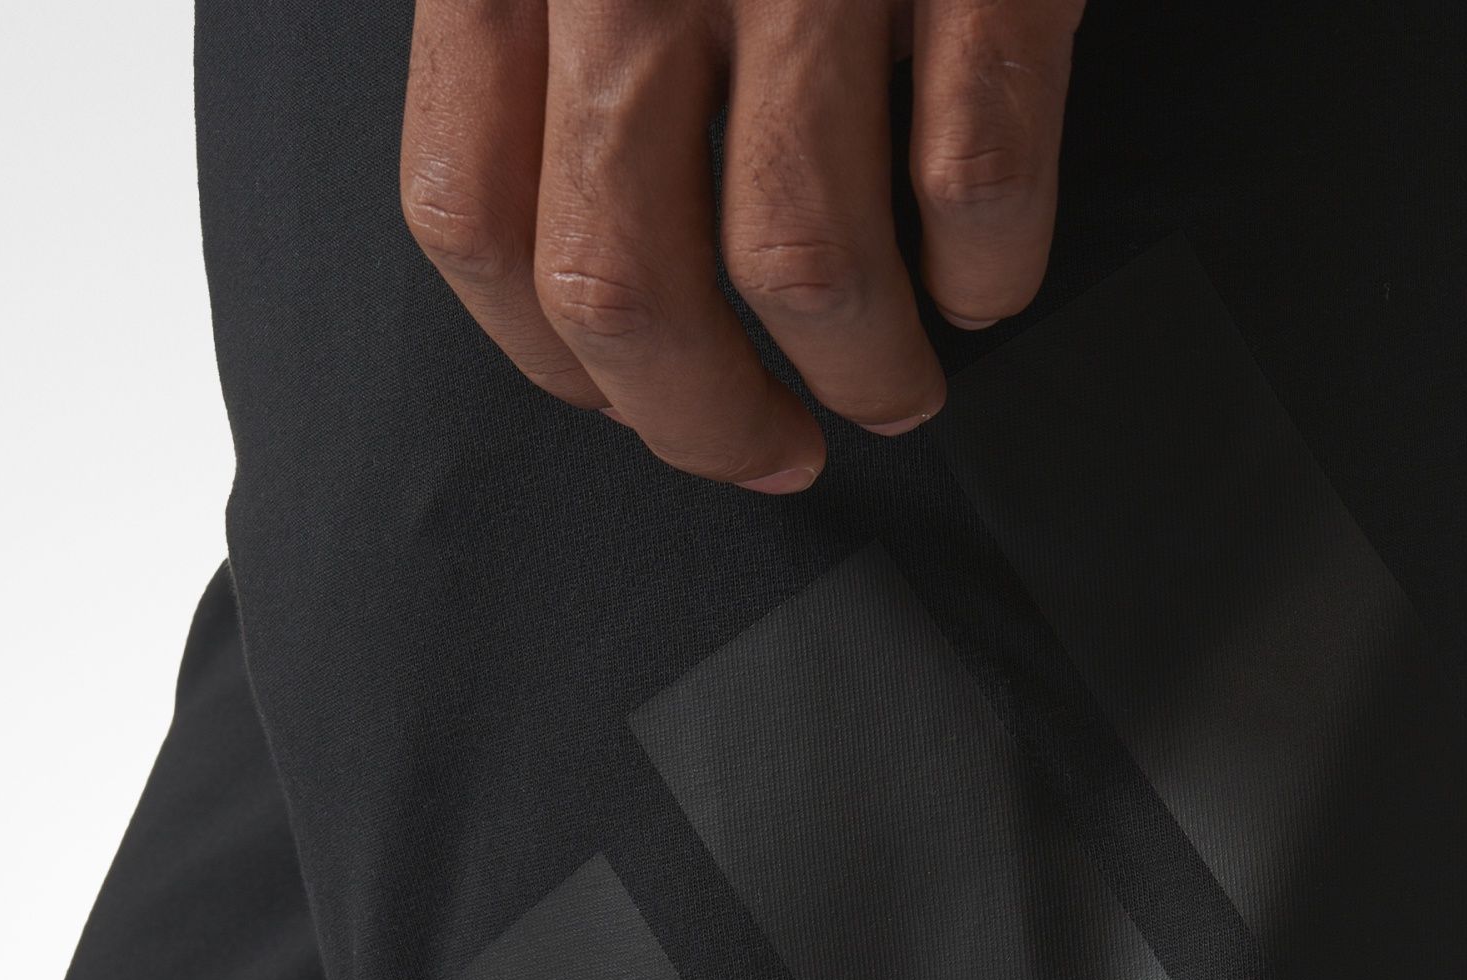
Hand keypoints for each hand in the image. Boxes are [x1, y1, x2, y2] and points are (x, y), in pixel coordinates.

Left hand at [400, 0, 1084, 492]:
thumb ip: (543, 22)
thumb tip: (590, 235)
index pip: (477, 220)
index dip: (558, 365)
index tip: (636, 407)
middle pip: (623, 288)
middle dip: (704, 421)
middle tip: (772, 450)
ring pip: (798, 265)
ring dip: (860, 373)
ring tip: (897, 387)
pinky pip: (973, 179)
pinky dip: (990, 268)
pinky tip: (988, 278)